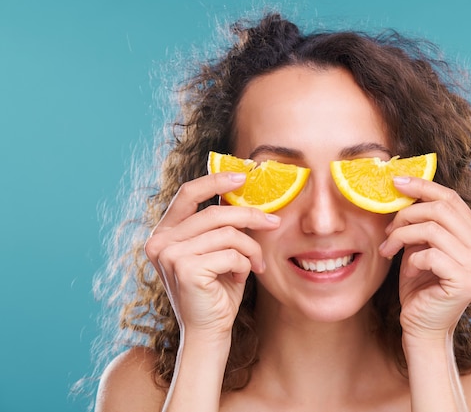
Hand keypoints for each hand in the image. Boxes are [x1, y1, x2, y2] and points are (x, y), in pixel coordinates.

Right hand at [144, 172, 280, 340]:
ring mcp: (169, 255)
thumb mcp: (217, 250)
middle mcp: (160, 241)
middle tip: (273, 222)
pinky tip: (242, 276)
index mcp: (164, 233)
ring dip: (250, 248)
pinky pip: (230, 253)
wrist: (210, 331)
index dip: (216, 180)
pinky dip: (244, 263)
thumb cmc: (216, 290)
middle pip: (215, 213)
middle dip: (250, 216)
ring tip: (257, 262)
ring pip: (227, 234)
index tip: (244, 175)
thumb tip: (241, 192)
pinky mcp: (185, 269)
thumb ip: (220, 225)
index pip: (187, 193)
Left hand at [378, 177, 470, 340]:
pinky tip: (409, 271)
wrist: (422, 326)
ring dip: (402, 236)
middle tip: (388, 230)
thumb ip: (422, 220)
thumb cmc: (420, 285)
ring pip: (431, 228)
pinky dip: (411, 259)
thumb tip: (404, 186)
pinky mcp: (466, 280)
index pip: (451, 199)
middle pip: (441, 208)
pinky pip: (430, 254)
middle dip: (406, 214)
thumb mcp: (420, 245)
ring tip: (389, 249)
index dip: (422, 186)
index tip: (396, 181)